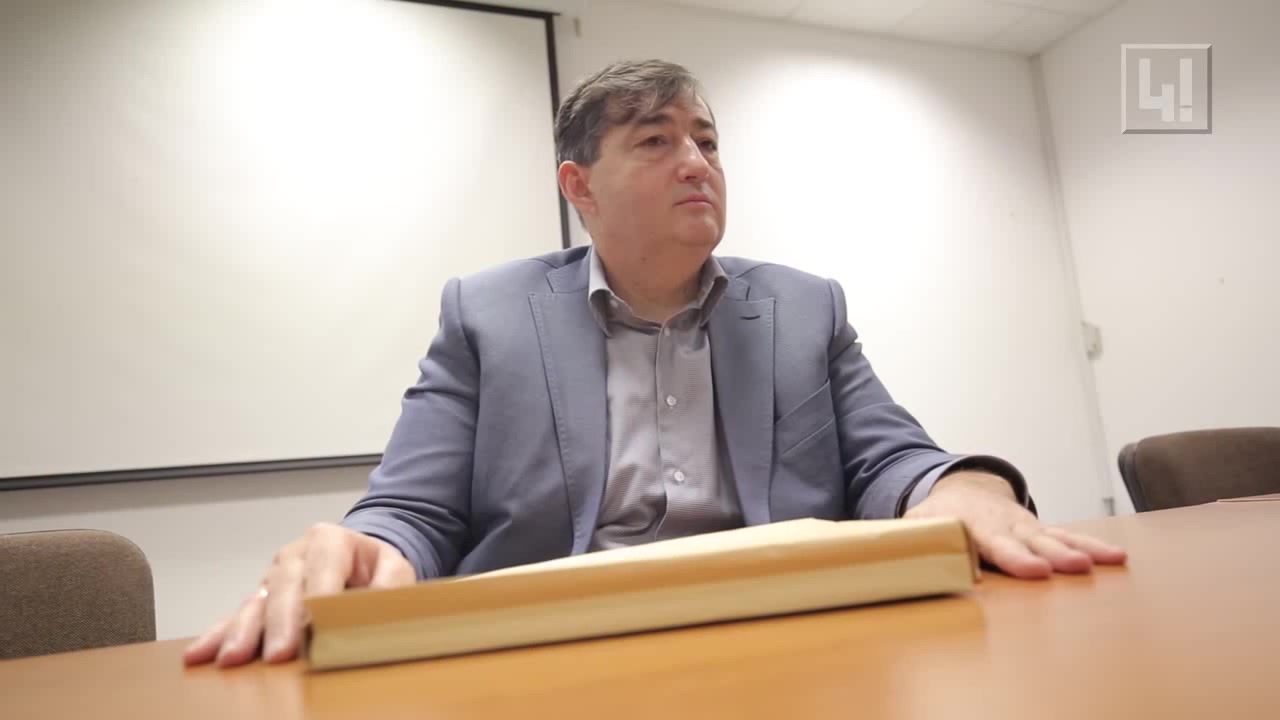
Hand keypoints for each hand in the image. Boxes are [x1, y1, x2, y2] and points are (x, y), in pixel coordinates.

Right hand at [182, 523, 414, 666]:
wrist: (359, 562)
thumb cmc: (376, 568)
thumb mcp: (395, 568)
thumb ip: (392, 584)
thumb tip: (381, 604)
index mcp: (330, 539)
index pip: (323, 567)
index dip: (317, 596)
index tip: (314, 625)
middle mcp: (294, 555)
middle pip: (284, 587)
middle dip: (279, 622)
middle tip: (278, 654)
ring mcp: (273, 577)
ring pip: (255, 603)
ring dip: (242, 632)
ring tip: (232, 659)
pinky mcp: (260, 600)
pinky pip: (236, 617)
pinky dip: (218, 636)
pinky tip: (199, 655)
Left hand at [904, 471, 1126, 578]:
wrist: (961, 489)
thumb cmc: (938, 515)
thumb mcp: (917, 523)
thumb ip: (914, 538)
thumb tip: (901, 554)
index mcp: (975, 525)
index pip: (996, 544)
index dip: (1014, 557)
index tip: (1034, 571)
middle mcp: (1007, 525)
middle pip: (1032, 541)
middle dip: (1054, 554)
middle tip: (1075, 567)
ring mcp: (1028, 526)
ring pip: (1057, 537)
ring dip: (1082, 549)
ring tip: (1109, 560)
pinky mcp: (1041, 530)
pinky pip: (1069, 537)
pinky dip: (1092, 546)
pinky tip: (1116, 557)